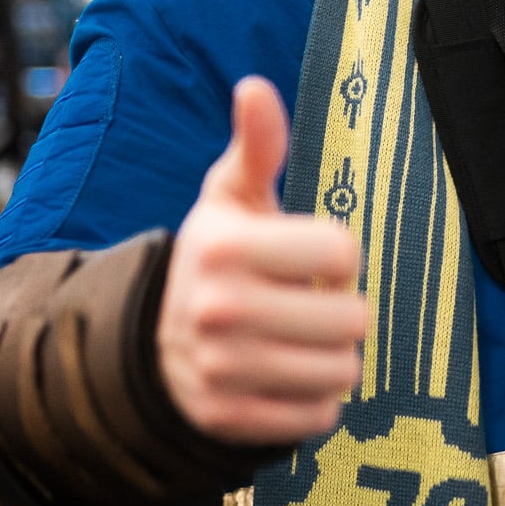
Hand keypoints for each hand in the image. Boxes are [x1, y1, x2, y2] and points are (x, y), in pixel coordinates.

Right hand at [157, 76, 369, 444]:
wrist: (151, 342)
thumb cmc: (216, 258)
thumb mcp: (230, 197)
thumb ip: (256, 144)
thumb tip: (255, 86)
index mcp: (224, 246)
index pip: (344, 252)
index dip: (336, 256)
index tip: (305, 259)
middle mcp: (218, 309)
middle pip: (353, 318)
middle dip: (340, 310)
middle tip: (302, 305)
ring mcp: (221, 370)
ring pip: (344, 370)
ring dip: (332, 357)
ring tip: (295, 340)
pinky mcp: (229, 419)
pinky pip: (320, 416)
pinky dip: (314, 401)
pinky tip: (281, 377)